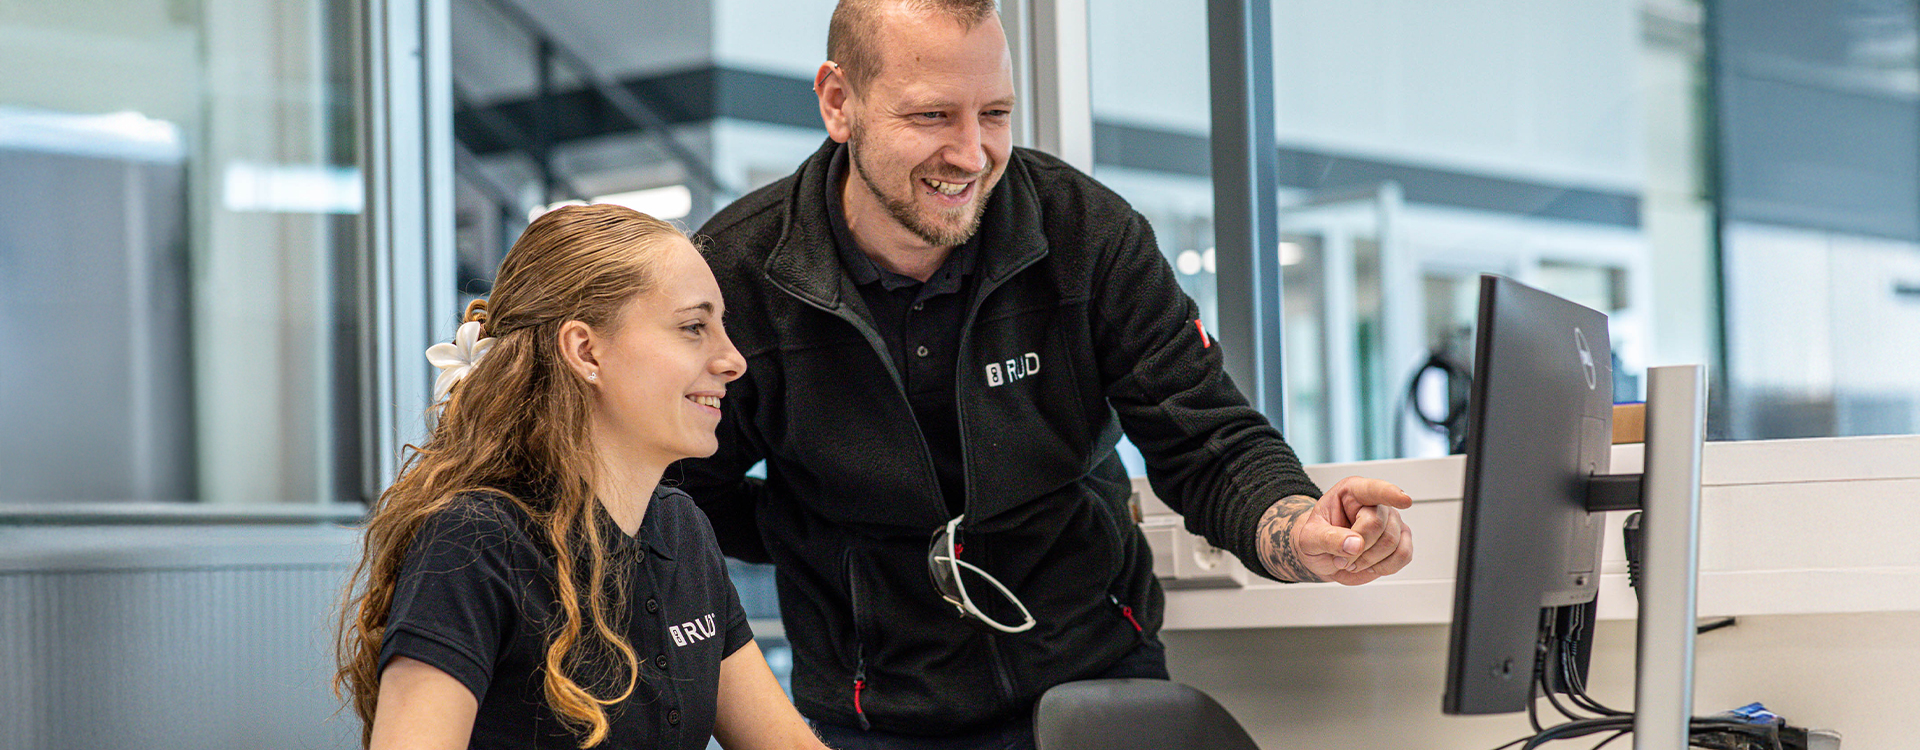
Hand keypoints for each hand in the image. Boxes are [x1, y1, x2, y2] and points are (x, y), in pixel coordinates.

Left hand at [1256, 477, 1413, 584]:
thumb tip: (1356, 544)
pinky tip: (1369, 564)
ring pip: (1393, 543)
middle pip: (1379, 525)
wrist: (1323, 556)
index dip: (1391, 494)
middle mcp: (1375, 503)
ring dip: (1369, 560)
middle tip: (1341, 557)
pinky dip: (1384, 567)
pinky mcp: (1400, 540)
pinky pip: (1404, 555)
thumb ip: (1329, 539)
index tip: (1404, 500)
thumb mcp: (1309, 539)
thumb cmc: (1317, 539)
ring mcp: (1391, 521)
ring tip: (1352, 560)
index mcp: (1352, 492)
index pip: (1374, 490)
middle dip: (1359, 549)